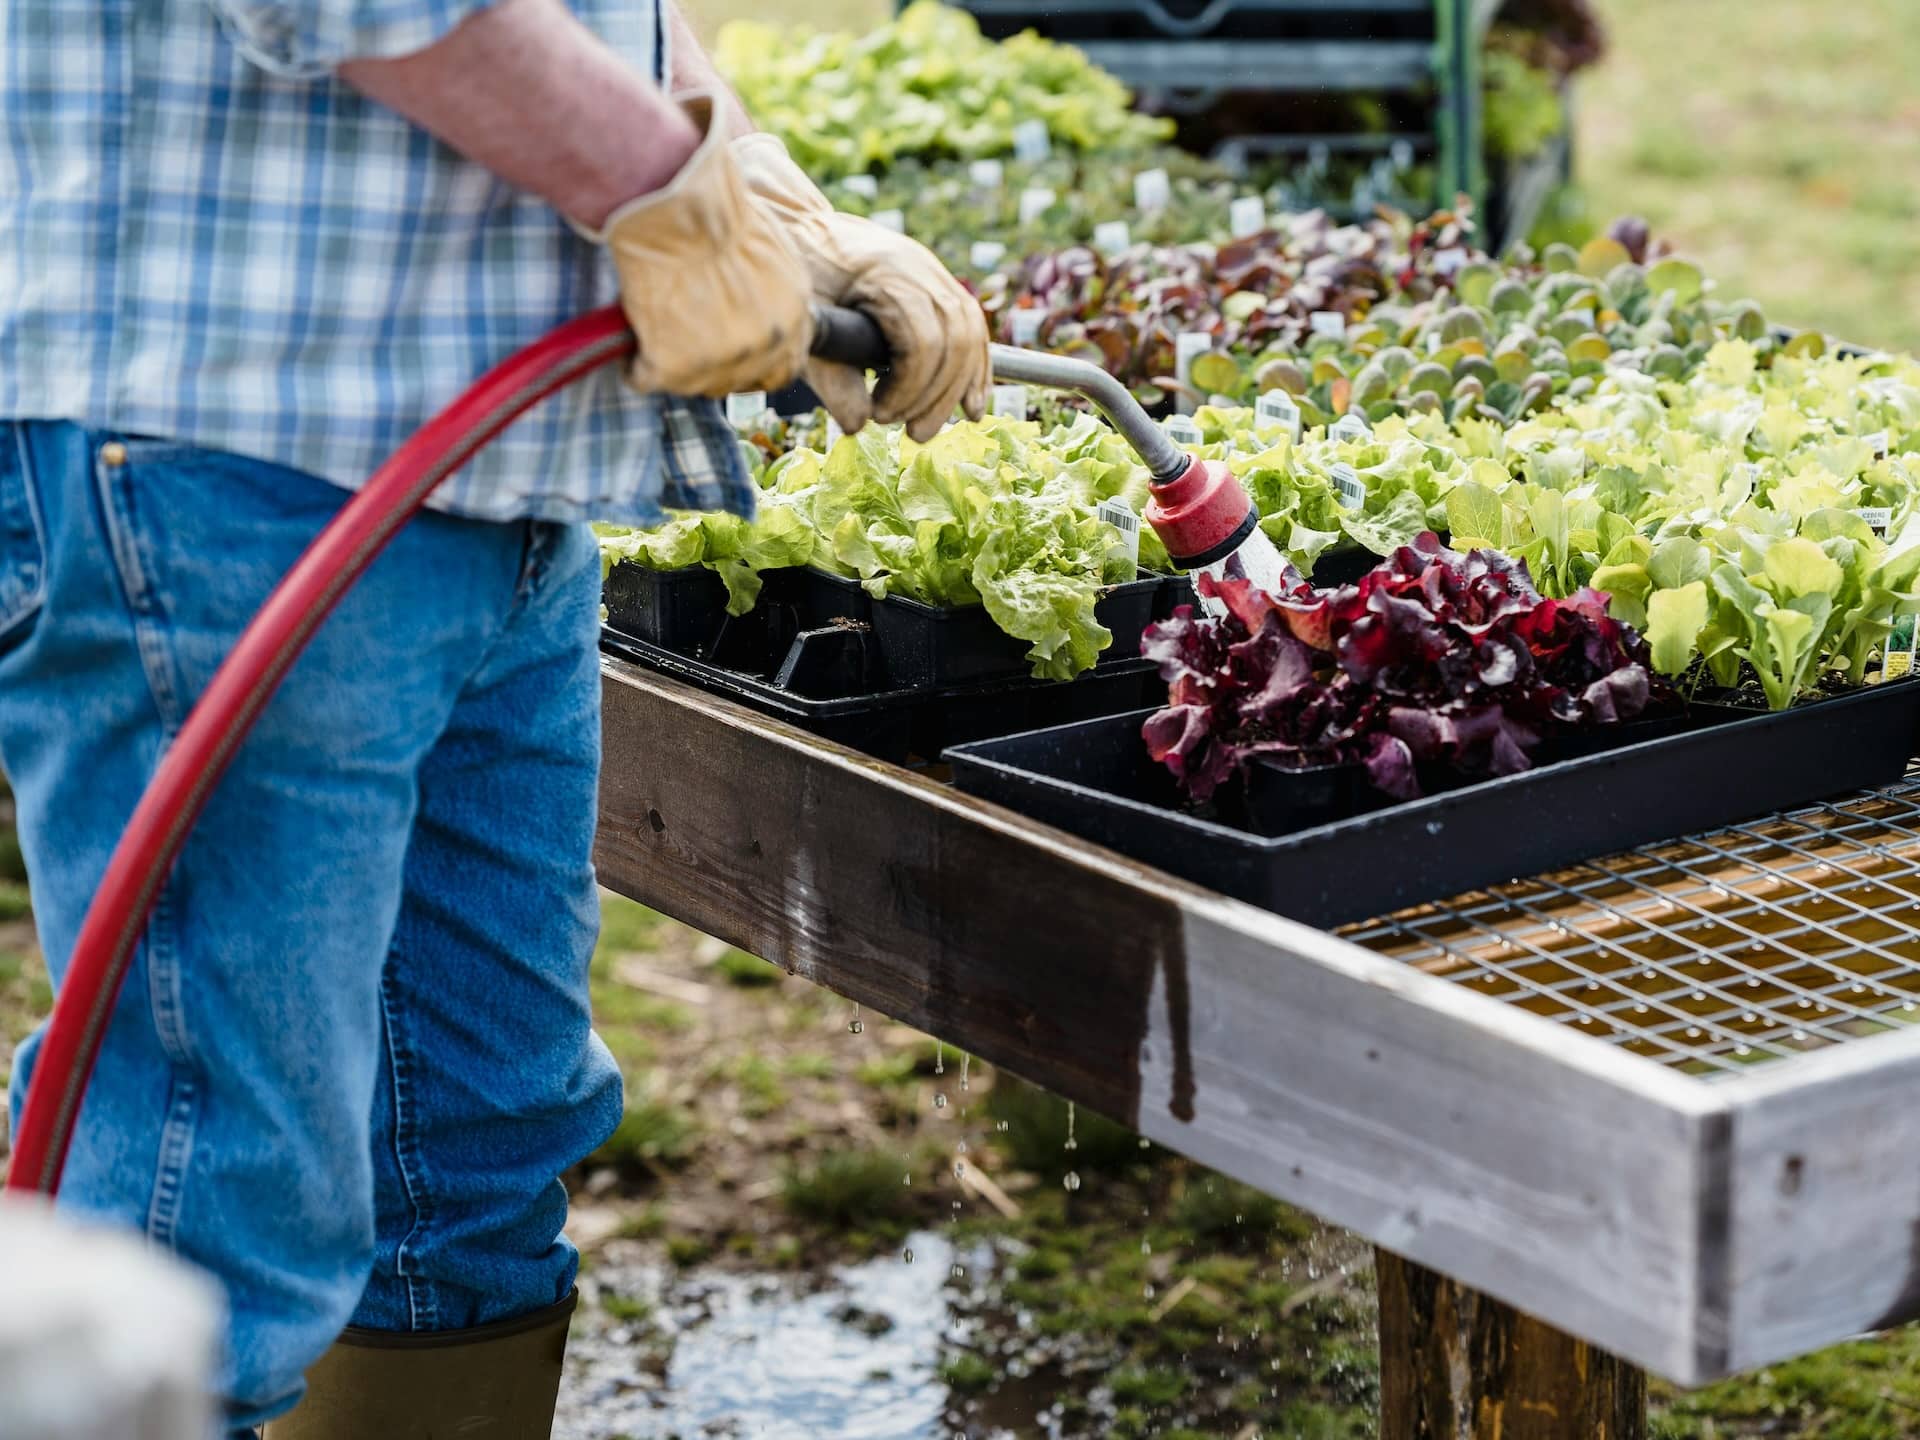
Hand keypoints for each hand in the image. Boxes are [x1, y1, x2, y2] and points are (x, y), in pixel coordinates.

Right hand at [592, 97, 812, 397]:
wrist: (674, 203)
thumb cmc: (712, 207)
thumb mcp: (767, 250)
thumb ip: (770, 292)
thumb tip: (753, 306)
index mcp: (794, 316)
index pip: (783, 367)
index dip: (754, 362)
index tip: (729, 351)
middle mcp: (765, 346)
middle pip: (739, 381)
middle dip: (714, 365)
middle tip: (684, 339)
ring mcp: (721, 362)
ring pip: (693, 384)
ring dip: (674, 361)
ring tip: (655, 327)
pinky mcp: (673, 367)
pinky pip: (645, 378)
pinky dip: (635, 362)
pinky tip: (631, 338)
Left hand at [731, 133, 989, 443]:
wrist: (803, 224)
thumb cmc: (798, 273)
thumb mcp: (806, 325)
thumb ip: (830, 377)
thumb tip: (859, 425)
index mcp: (888, 273)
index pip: (923, 342)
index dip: (909, 389)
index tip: (881, 415)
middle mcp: (921, 268)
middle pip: (955, 342)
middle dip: (937, 397)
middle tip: (911, 434)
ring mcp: (934, 272)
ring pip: (971, 335)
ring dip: (959, 389)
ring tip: (930, 427)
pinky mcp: (938, 282)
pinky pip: (972, 326)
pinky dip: (975, 368)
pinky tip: (971, 404)